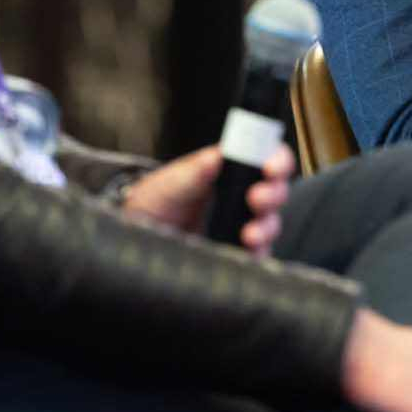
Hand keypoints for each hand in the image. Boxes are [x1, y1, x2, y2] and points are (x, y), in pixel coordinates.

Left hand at [123, 142, 293, 256]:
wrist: (134, 235)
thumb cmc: (154, 201)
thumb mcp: (171, 181)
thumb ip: (197, 170)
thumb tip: (219, 155)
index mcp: (230, 170)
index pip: (267, 158)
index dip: (277, 160)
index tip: (270, 167)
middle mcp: (240, 197)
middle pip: (276, 191)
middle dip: (273, 194)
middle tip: (256, 198)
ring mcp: (239, 226)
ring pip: (271, 225)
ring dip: (266, 227)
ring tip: (249, 233)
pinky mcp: (235, 254)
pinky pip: (258, 256)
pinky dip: (257, 253)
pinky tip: (246, 250)